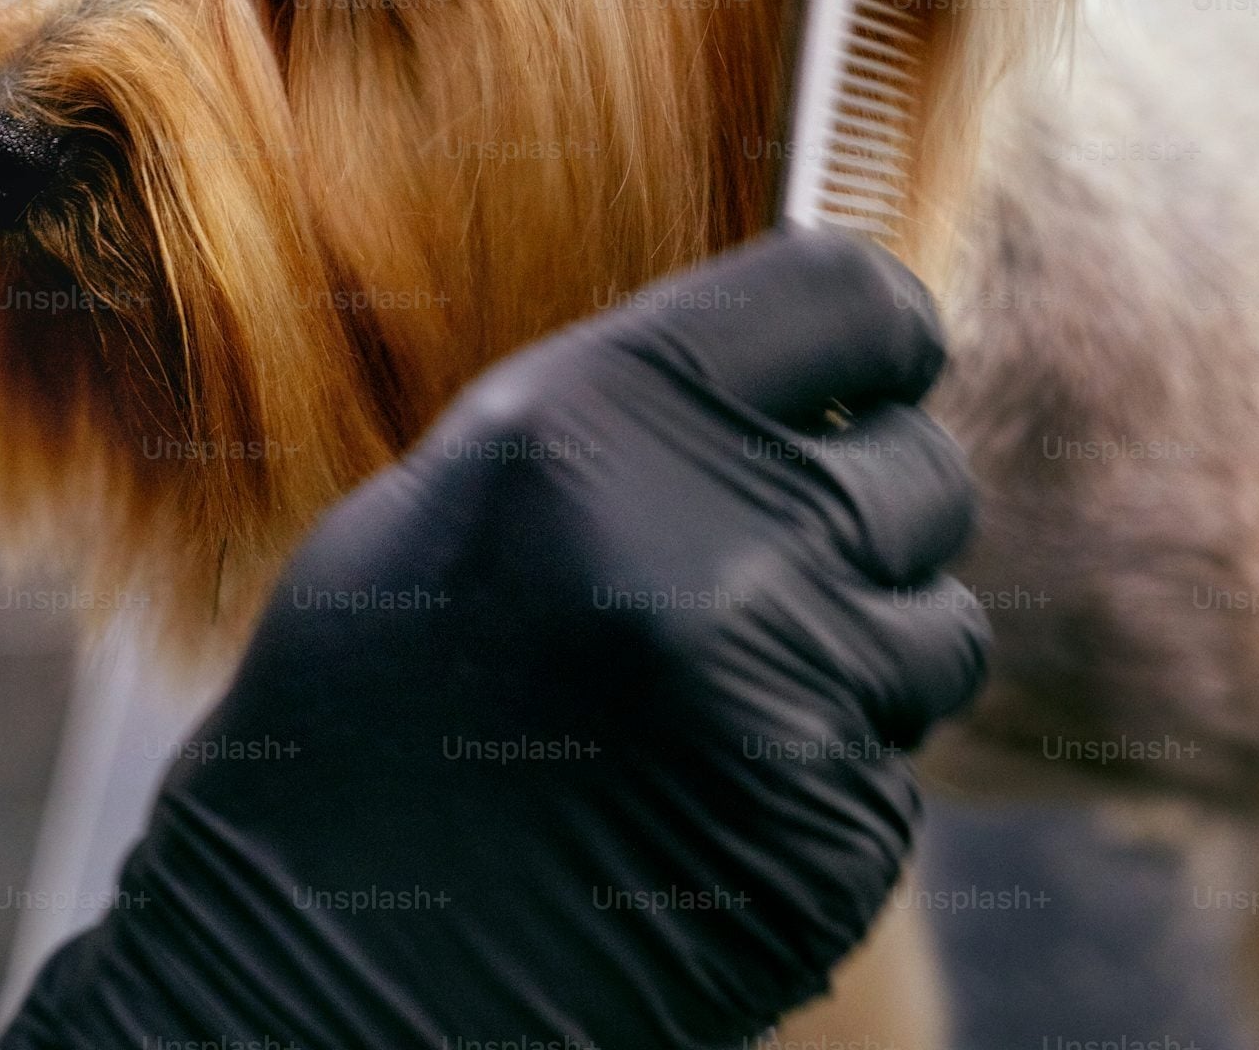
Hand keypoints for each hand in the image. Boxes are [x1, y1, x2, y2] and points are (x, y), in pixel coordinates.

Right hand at [8, 228, 987, 1049]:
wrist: (321, 961)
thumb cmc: (370, 710)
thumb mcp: (466, 495)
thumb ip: (640, 417)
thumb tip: (804, 370)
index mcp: (603, 417)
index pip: (855, 298)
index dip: (878, 339)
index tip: (868, 377)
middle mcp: (717, 536)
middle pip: (923, 471)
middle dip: (864, 517)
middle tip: (753, 577)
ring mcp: (787, 692)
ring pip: (936, 630)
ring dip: (858, 660)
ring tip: (709, 708)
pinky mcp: (831, 831)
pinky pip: (893, 768)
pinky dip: (823, 783)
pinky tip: (702, 810)